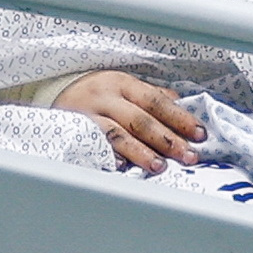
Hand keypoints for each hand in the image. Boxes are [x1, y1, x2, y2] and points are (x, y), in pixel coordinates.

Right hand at [56, 70, 207, 170]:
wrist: (52, 92)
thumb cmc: (96, 92)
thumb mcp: (123, 86)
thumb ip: (152, 96)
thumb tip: (183, 104)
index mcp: (123, 84)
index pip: (156, 102)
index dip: (179, 118)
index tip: (200, 134)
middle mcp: (106, 98)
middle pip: (140, 120)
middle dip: (167, 139)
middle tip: (188, 156)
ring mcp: (88, 117)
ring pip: (117, 135)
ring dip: (140, 152)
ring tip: (159, 166)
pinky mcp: (75, 133)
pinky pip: (94, 147)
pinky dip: (109, 157)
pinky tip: (123, 168)